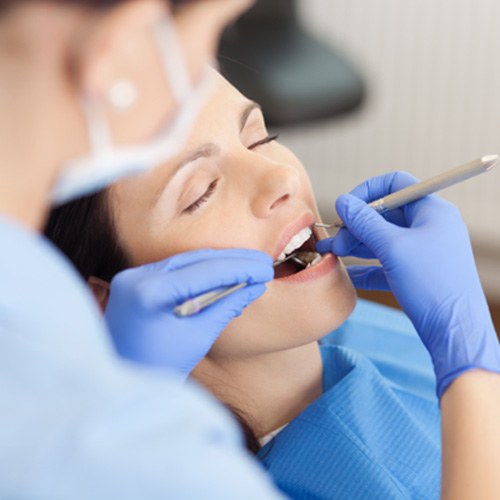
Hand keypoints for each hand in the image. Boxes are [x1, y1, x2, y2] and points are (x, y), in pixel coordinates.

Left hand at [105, 248, 272, 379]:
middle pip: (194, 260)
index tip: (266, 268)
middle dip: (232, 261)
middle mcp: (136, 277)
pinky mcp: (134, 281)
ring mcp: (132, 277)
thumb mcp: (199, 337)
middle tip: (263, 262)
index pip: (204, 271)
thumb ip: (227, 306)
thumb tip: (255, 286)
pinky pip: (174, 270)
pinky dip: (200, 272)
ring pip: (185, 262)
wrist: (122, 384)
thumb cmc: (160, 368)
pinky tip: (224, 275)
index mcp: (149, 293)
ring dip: (218, 264)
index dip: (240, 268)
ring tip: (249, 266)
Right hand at [316, 171, 499, 397]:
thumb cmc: (431, 283)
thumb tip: (342, 201)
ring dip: (355, 245)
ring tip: (331, 254)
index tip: (346, 208)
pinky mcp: (415, 273)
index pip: (396, 184)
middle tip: (333, 240)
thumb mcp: (393, 247)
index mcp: (431, 211)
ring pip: (382, 239)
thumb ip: (364, 222)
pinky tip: (347, 274)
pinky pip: (385, 263)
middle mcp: (428, 227)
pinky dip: (366, 266)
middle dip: (355, 225)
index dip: (367, 191)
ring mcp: (422, 251)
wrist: (454, 330)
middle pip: (385, 214)